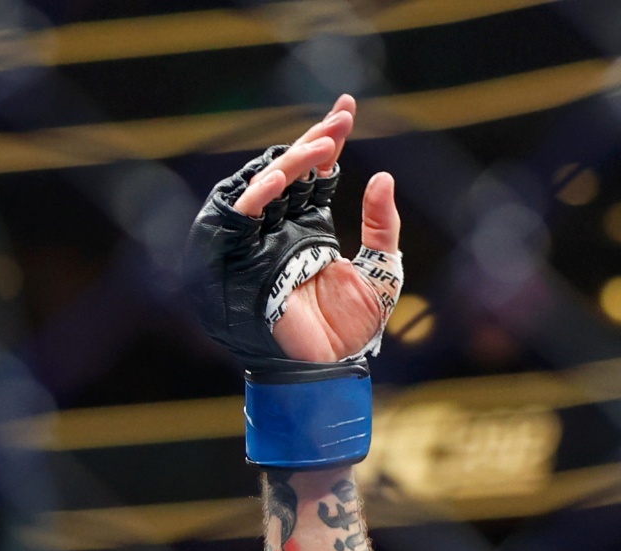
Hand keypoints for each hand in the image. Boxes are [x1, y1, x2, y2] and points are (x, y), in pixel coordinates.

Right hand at [232, 94, 400, 363]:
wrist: (331, 370)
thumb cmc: (352, 331)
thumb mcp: (382, 272)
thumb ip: (383, 226)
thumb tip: (384, 178)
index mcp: (310, 227)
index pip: (314, 172)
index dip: (327, 139)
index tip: (347, 109)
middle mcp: (281, 228)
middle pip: (288, 170)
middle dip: (312, 141)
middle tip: (340, 121)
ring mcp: (259, 241)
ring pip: (262, 185)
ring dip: (289, 161)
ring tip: (322, 146)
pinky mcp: (240, 259)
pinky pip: (236, 217)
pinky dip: (255, 194)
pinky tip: (282, 176)